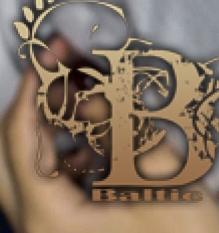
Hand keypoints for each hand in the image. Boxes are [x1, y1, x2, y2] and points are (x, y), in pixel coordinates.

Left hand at [0, 35, 218, 232]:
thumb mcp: (157, 176)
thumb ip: (120, 126)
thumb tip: (89, 86)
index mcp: (48, 219)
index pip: (19, 141)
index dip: (33, 90)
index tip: (51, 51)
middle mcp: (39, 228)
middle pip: (12, 155)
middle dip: (35, 104)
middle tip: (61, 63)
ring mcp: (56, 231)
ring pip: (33, 167)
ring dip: (56, 124)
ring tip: (89, 88)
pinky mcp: (76, 230)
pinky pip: (57, 182)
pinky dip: (73, 149)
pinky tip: (104, 129)